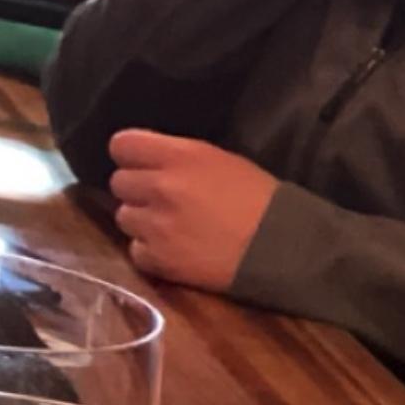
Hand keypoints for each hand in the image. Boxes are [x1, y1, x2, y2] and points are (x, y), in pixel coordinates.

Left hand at [105, 129, 280, 292]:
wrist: (284, 248)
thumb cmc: (263, 200)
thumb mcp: (223, 161)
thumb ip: (182, 158)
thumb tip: (154, 163)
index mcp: (181, 156)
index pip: (122, 145)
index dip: (131, 154)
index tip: (144, 163)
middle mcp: (161, 187)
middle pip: (119, 182)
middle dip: (139, 190)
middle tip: (164, 198)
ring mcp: (156, 226)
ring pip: (123, 217)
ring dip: (143, 221)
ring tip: (171, 227)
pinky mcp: (158, 259)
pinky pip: (135, 249)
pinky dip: (151, 251)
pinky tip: (175, 249)